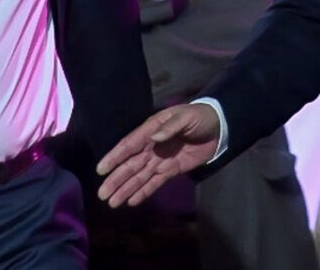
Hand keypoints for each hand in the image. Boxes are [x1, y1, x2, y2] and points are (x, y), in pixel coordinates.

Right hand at [96, 102, 221, 207]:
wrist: (218, 127)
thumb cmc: (199, 117)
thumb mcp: (185, 117)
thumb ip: (170, 127)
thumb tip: (155, 137)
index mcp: (151, 130)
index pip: (129, 146)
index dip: (114, 157)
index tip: (101, 170)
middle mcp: (151, 147)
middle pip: (130, 165)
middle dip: (116, 180)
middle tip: (102, 194)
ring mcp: (160, 160)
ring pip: (139, 177)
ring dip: (125, 189)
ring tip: (112, 202)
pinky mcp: (171, 170)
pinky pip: (154, 183)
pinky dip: (143, 192)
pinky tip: (131, 202)